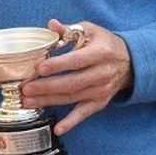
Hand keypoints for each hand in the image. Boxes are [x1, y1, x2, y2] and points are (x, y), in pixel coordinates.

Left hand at [20, 19, 133, 135]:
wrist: (130, 62)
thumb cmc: (105, 43)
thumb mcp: (91, 30)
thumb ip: (70, 30)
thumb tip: (51, 25)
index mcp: (100, 53)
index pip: (77, 61)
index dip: (58, 65)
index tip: (40, 68)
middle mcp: (102, 73)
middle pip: (72, 83)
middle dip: (47, 87)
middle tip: (26, 89)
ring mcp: (101, 90)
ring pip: (72, 98)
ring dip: (49, 101)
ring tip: (28, 102)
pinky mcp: (99, 102)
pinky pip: (84, 114)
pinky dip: (71, 122)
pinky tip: (58, 129)